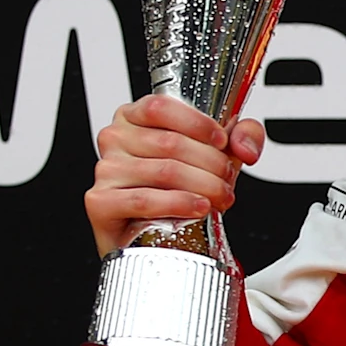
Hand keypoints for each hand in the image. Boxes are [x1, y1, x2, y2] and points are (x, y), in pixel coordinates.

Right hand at [85, 95, 264, 258]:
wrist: (154, 238)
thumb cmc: (178, 190)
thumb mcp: (216, 155)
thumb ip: (243, 136)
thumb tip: (244, 146)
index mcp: (135, 117)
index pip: (162, 107)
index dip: (198, 123)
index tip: (223, 141)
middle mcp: (116, 138)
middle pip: (171, 143)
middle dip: (212, 164)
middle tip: (227, 180)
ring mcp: (106, 170)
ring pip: (164, 171)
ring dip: (203, 186)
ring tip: (219, 197)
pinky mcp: (101, 202)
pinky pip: (145, 199)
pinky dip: (178, 204)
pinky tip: (198, 208)